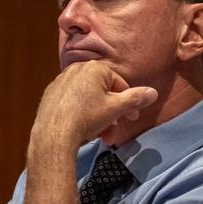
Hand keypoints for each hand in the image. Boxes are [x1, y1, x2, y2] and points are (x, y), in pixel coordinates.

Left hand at [20, 60, 156, 203]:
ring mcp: (60, 82)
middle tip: (113, 132)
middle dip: (111, 115)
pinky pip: (72, 102)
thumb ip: (135, 99)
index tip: (131, 119)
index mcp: (94, 68)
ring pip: (87, 99)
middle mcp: (76, 69)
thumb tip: (153, 92)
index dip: (128, 104)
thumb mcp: (116, 109)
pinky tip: (81, 129)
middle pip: (103, 93)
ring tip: (98, 135)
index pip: (120, 84)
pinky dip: (80, 114)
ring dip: (98, 117)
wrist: (53, 135)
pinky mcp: (50, 95)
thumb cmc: (87, 118)